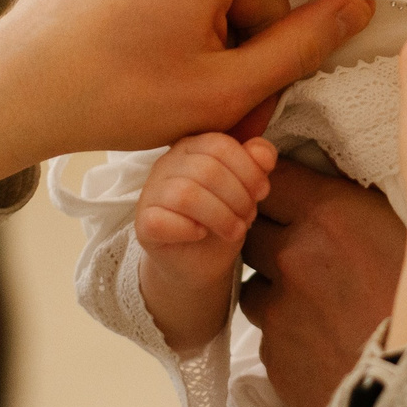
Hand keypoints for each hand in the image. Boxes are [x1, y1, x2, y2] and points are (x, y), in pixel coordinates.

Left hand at [0, 0, 369, 193]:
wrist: (9, 90)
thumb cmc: (111, 94)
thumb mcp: (224, 87)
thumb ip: (302, 47)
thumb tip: (354, 11)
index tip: (353, 8)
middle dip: (263, 38)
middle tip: (249, 109)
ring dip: (224, 36)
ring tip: (198, 101)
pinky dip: (187, 20)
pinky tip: (162, 73)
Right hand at [137, 133, 277, 353]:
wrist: (201, 261)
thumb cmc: (223, 218)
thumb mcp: (246, 189)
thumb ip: (255, 164)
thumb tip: (263, 153)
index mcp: (192, 146)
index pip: (220, 144)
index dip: (248, 169)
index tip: (262, 192)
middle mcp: (166, 163)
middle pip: (206, 169)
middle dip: (238, 195)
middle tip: (249, 216)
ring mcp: (150, 192)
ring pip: (185, 194)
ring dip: (220, 215)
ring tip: (236, 230)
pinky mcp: (142, 223)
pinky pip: (160, 220)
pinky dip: (188, 229)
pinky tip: (202, 234)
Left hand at [238, 160, 406, 406]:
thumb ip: (361, 212)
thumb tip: (335, 193)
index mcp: (333, 214)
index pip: (278, 177)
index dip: (282, 187)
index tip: (292, 197)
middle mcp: (296, 253)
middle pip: (254, 228)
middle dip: (271, 237)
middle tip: (304, 252)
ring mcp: (278, 305)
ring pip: (254, 283)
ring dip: (274, 289)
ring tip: (318, 306)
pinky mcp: (272, 352)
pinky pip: (267, 331)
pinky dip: (285, 334)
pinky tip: (323, 343)